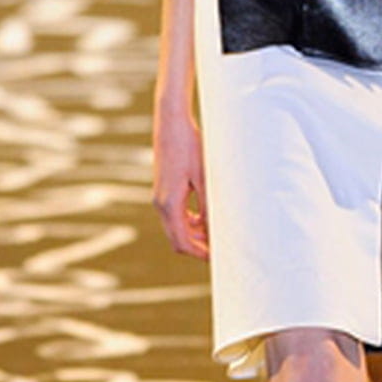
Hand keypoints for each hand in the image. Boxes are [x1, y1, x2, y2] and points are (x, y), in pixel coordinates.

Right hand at [152, 110, 209, 258]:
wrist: (172, 124)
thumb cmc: (190, 146)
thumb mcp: (204, 178)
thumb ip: (208, 206)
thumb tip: (214, 230)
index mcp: (169, 204)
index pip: (182, 242)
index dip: (200, 253)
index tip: (219, 257)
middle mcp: (160, 204)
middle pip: (177, 239)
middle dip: (198, 247)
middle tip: (221, 248)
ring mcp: (160, 197)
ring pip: (176, 228)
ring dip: (195, 234)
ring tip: (217, 231)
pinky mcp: (164, 190)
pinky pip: (175, 215)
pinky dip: (190, 221)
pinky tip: (206, 215)